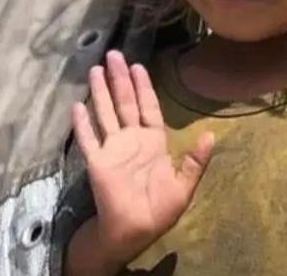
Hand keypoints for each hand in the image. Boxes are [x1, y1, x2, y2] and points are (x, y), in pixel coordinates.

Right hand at [71, 51, 213, 267]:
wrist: (136, 231)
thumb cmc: (161, 209)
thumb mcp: (185, 184)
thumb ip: (196, 160)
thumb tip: (210, 134)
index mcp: (153, 141)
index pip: (147, 106)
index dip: (143, 86)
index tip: (138, 66)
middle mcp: (132, 139)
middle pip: (125, 102)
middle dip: (120, 79)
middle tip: (114, 54)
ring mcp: (113, 149)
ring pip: (106, 113)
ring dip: (100, 92)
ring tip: (94, 69)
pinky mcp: (98, 162)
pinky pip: (89, 140)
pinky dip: (82, 124)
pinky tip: (76, 105)